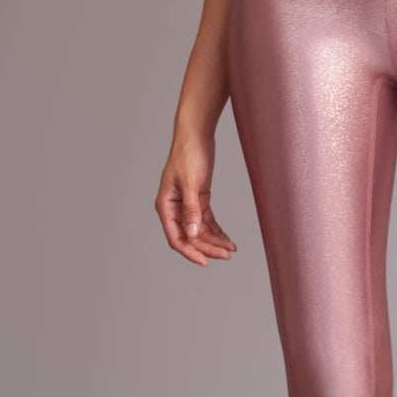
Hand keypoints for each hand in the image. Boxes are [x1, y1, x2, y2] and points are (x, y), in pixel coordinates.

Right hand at [155, 127, 236, 265]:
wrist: (196, 134)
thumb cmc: (188, 154)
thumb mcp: (191, 183)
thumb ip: (191, 210)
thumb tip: (192, 234)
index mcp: (165, 206)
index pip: (176, 237)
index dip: (190, 252)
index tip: (205, 262)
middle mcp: (174, 208)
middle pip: (190, 236)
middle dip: (207, 247)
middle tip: (226, 255)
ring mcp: (186, 205)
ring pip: (200, 230)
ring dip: (214, 241)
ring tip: (231, 249)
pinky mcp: (198, 199)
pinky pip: (206, 221)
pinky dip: (216, 230)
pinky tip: (227, 239)